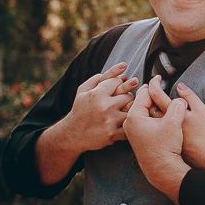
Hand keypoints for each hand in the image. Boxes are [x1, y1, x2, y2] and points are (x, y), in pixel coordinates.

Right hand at [34, 62, 137, 186]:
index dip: (118, 83)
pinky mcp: (113, 134)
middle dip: (126, 96)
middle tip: (122, 100)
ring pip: (132, 110)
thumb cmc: (79, 110)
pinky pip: (130, 126)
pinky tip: (125, 123)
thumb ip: (99, 78)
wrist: (72, 135)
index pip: (118, 81)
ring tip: (124, 110)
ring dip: (130, 110)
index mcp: (97, 94)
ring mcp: (110, 121)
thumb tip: (121, 69)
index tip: (116, 88)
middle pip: (128, 95)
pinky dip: (130, 124)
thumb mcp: (83, 90)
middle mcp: (105, 106)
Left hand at [124, 80, 190, 202]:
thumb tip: (180, 98)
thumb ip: (177, 105)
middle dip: (152, 95)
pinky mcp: (137, 138)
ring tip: (164, 104)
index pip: (143, 93)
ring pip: (142, 111)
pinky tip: (162, 118)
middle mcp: (129, 123)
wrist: (163, 171)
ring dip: (152, 106)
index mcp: (134, 116)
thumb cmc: (166, 148)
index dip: (154, 84)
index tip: (160, 77)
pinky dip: (151, 115)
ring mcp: (131, 131)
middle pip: (141, 101)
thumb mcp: (174, 122)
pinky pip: (143, 120)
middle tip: (163, 89)